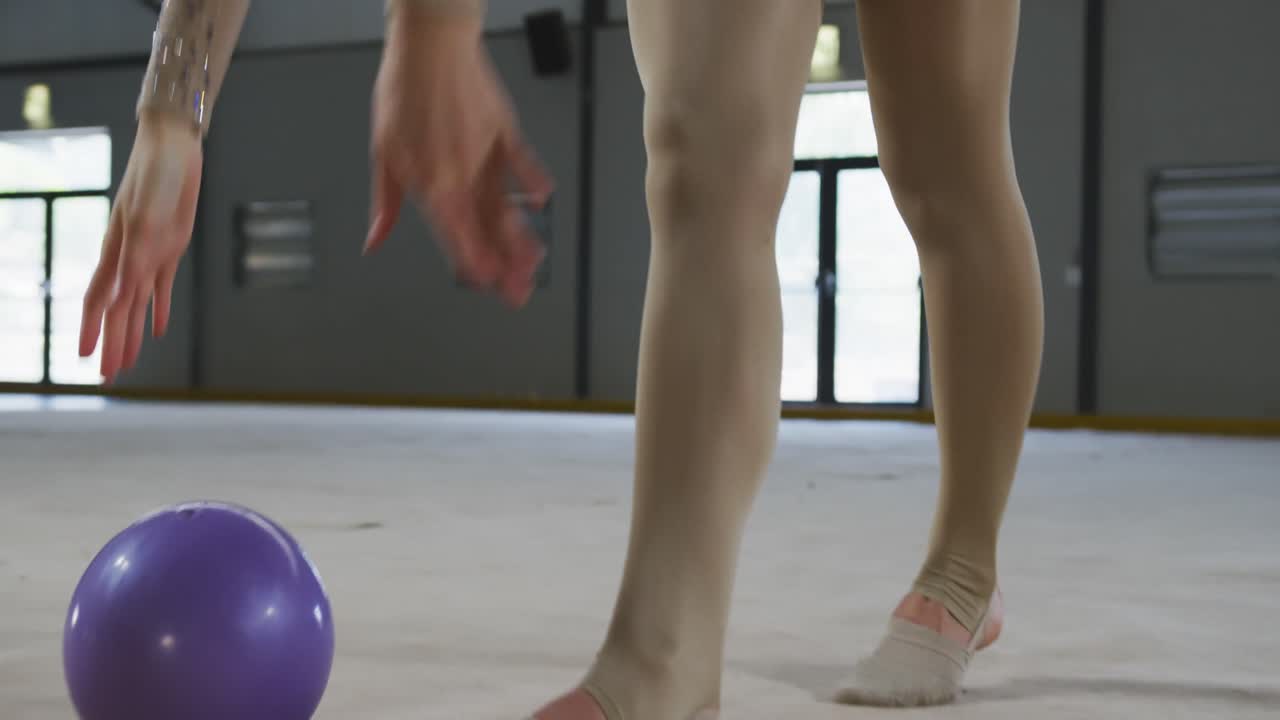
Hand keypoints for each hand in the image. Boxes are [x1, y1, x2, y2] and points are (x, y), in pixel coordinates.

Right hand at [80, 111, 201, 381]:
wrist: (174, 148)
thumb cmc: (155, 176)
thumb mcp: (146, 215)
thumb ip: (134, 254)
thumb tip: (123, 294)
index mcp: (118, 252)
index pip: (101, 301)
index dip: (93, 330)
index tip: (86, 358)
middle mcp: (129, 258)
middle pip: (118, 311)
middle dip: (113, 344)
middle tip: (108, 378)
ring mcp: (150, 253)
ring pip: (138, 304)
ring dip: (133, 333)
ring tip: (130, 362)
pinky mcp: (171, 246)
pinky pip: (162, 287)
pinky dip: (159, 309)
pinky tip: (157, 329)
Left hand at [364, 8, 552, 307]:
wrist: (429, 48)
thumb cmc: (404, 92)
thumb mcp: (384, 152)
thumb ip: (387, 202)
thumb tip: (376, 239)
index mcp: (431, 183)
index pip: (456, 236)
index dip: (472, 263)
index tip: (485, 284)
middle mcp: (462, 174)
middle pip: (487, 230)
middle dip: (504, 265)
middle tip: (518, 291)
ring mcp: (486, 155)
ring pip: (508, 205)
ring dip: (522, 237)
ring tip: (534, 259)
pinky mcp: (504, 132)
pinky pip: (522, 162)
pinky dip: (532, 181)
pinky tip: (542, 200)